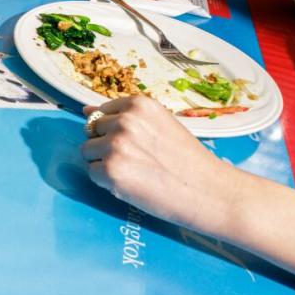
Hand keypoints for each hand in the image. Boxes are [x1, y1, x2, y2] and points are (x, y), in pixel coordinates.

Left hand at [80, 96, 239, 233]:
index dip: (114, 132)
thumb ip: (124, 117)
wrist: (209, 190)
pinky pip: (92, 173)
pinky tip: (132, 184)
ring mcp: (115, 145)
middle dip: (106, 146)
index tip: (134, 144)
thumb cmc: (187, 160)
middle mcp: (124, 120)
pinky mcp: (110, 170)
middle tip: (137, 160)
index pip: (102, 113)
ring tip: (135, 172)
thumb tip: (85, 110)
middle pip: (92, 131)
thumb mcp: (160, 124)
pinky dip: (106, 182)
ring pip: (88, 152)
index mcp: (138, 104)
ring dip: (104, 164)